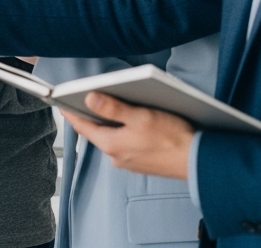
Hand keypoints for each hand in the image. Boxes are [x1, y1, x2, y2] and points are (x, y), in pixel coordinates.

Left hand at [61, 92, 192, 178]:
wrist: (198, 162)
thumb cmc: (172, 138)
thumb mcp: (140, 117)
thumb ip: (113, 108)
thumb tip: (89, 98)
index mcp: (112, 145)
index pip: (83, 127)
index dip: (72, 112)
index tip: (61, 102)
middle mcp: (116, 157)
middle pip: (97, 132)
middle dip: (91, 116)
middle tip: (84, 100)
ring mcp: (129, 162)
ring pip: (112, 138)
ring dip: (109, 124)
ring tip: (108, 107)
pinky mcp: (142, 162)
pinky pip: (125, 144)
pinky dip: (124, 132)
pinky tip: (132, 122)